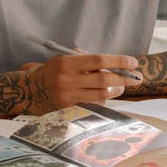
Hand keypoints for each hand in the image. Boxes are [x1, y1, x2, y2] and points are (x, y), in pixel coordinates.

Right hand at [25, 52, 141, 112]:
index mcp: (67, 62)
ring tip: (122, 86)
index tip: (133, 62)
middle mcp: (67, 78)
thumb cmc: (52, 71)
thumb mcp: (64, 59)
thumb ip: (85, 60)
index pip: (98, 60)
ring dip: (116, 90)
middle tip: (136, 78)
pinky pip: (93, 103)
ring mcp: (68, 94)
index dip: (118, 61)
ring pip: (101, 93)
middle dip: (124, 78)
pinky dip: (103, 99)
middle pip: (103, 79)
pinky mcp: (69, 107)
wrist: (30, 91)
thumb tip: (113, 64)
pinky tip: (107, 95)